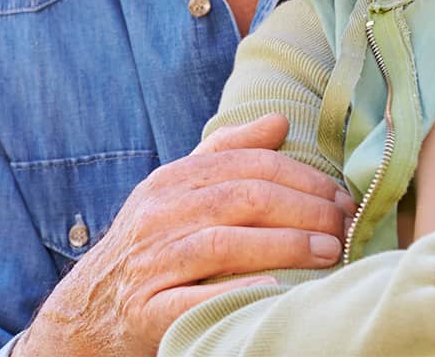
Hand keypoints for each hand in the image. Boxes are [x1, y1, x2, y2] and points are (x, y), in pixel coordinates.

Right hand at [16, 113, 352, 356]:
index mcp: (169, 182)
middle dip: (305, 209)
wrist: (90, 308)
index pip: (246, 165)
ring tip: (330, 252)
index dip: (302, 177)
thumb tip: (278, 123)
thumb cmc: (150, 245)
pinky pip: (198, 299)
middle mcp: (158, 216)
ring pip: (225, 244)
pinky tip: (277, 289)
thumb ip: (225, 154)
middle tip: (344, 225)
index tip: (340, 196)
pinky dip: (240, 290)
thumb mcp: (176, 192)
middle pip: (243, 199)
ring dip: (287, 246)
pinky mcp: (150, 310)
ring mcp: (152, 263)